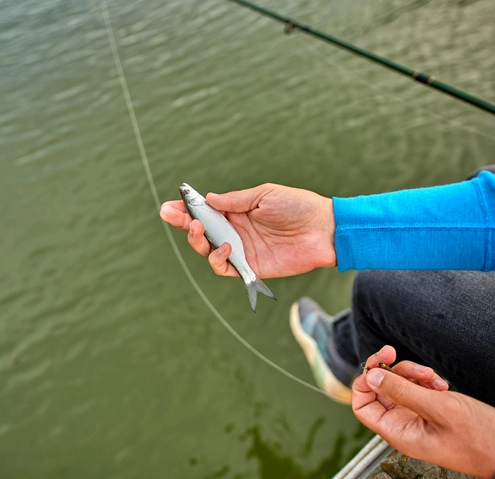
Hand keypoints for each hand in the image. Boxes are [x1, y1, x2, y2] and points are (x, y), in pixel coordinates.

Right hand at [159, 184, 335, 277]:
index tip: (170, 205)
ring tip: (199, 229)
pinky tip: (225, 246)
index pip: (205, 210)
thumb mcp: (264, 195)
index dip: (186, 209)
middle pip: (200, 230)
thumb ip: (235, 200)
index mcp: (237, 211)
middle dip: (182, 223)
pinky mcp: (250, 268)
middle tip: (170, 215)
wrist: (324, 230)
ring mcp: (241, 250)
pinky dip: (218, 258)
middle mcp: (235, 231)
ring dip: (197, 240)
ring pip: (207, 250)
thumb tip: (208, 199)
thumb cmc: (298, 207)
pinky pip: (224, 268)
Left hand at [352, 346, 494, 478]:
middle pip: (379, 389)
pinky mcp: (433, 410)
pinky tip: (441, 384)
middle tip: (394, 353)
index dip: (363, 383)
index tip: (376, 365)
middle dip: (390, 370)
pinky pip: (418, 388)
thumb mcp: (438, 408)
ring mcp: (418, 417)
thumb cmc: (480, 439)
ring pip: (400, 385)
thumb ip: (401, 391)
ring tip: (432, 376)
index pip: (362, 406)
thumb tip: (371, 375)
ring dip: (412, 373)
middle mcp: (404, 425)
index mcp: (398, 432)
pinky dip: (427, 380)